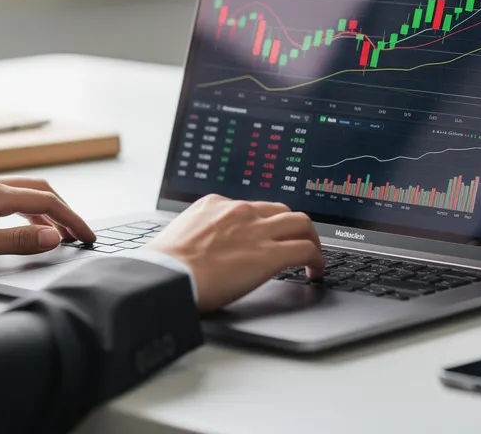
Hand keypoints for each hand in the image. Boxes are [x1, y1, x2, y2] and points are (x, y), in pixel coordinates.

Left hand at [0, 176, 95, 265]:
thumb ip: (18, 241)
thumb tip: (55, 237)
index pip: (47, 203)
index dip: (72, 220)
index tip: (88, 237)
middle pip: (40, 191)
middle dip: (65, 211)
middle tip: (80, 234)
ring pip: (24, 193)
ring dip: (46, 212)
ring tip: (58, 235)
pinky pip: (8, 198)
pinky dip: (27, 212)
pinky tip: (24, 228)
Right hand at [145, 195, 323, 312]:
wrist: (166, 275)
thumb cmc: (164, 265)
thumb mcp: (177, 235)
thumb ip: (197, 235)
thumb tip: (197, 251)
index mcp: (215, 204)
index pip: (251, 207)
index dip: (264, 222)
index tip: (266, 234)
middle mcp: (240, 211)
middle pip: (281, 210)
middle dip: (292, 226)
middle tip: (296, 242)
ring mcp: (257, 231)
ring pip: (301, 223)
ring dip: (311, 239)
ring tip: (313, 256)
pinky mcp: (269, 254)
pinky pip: (305, 250)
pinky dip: (317, 259)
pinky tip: (315, 271)